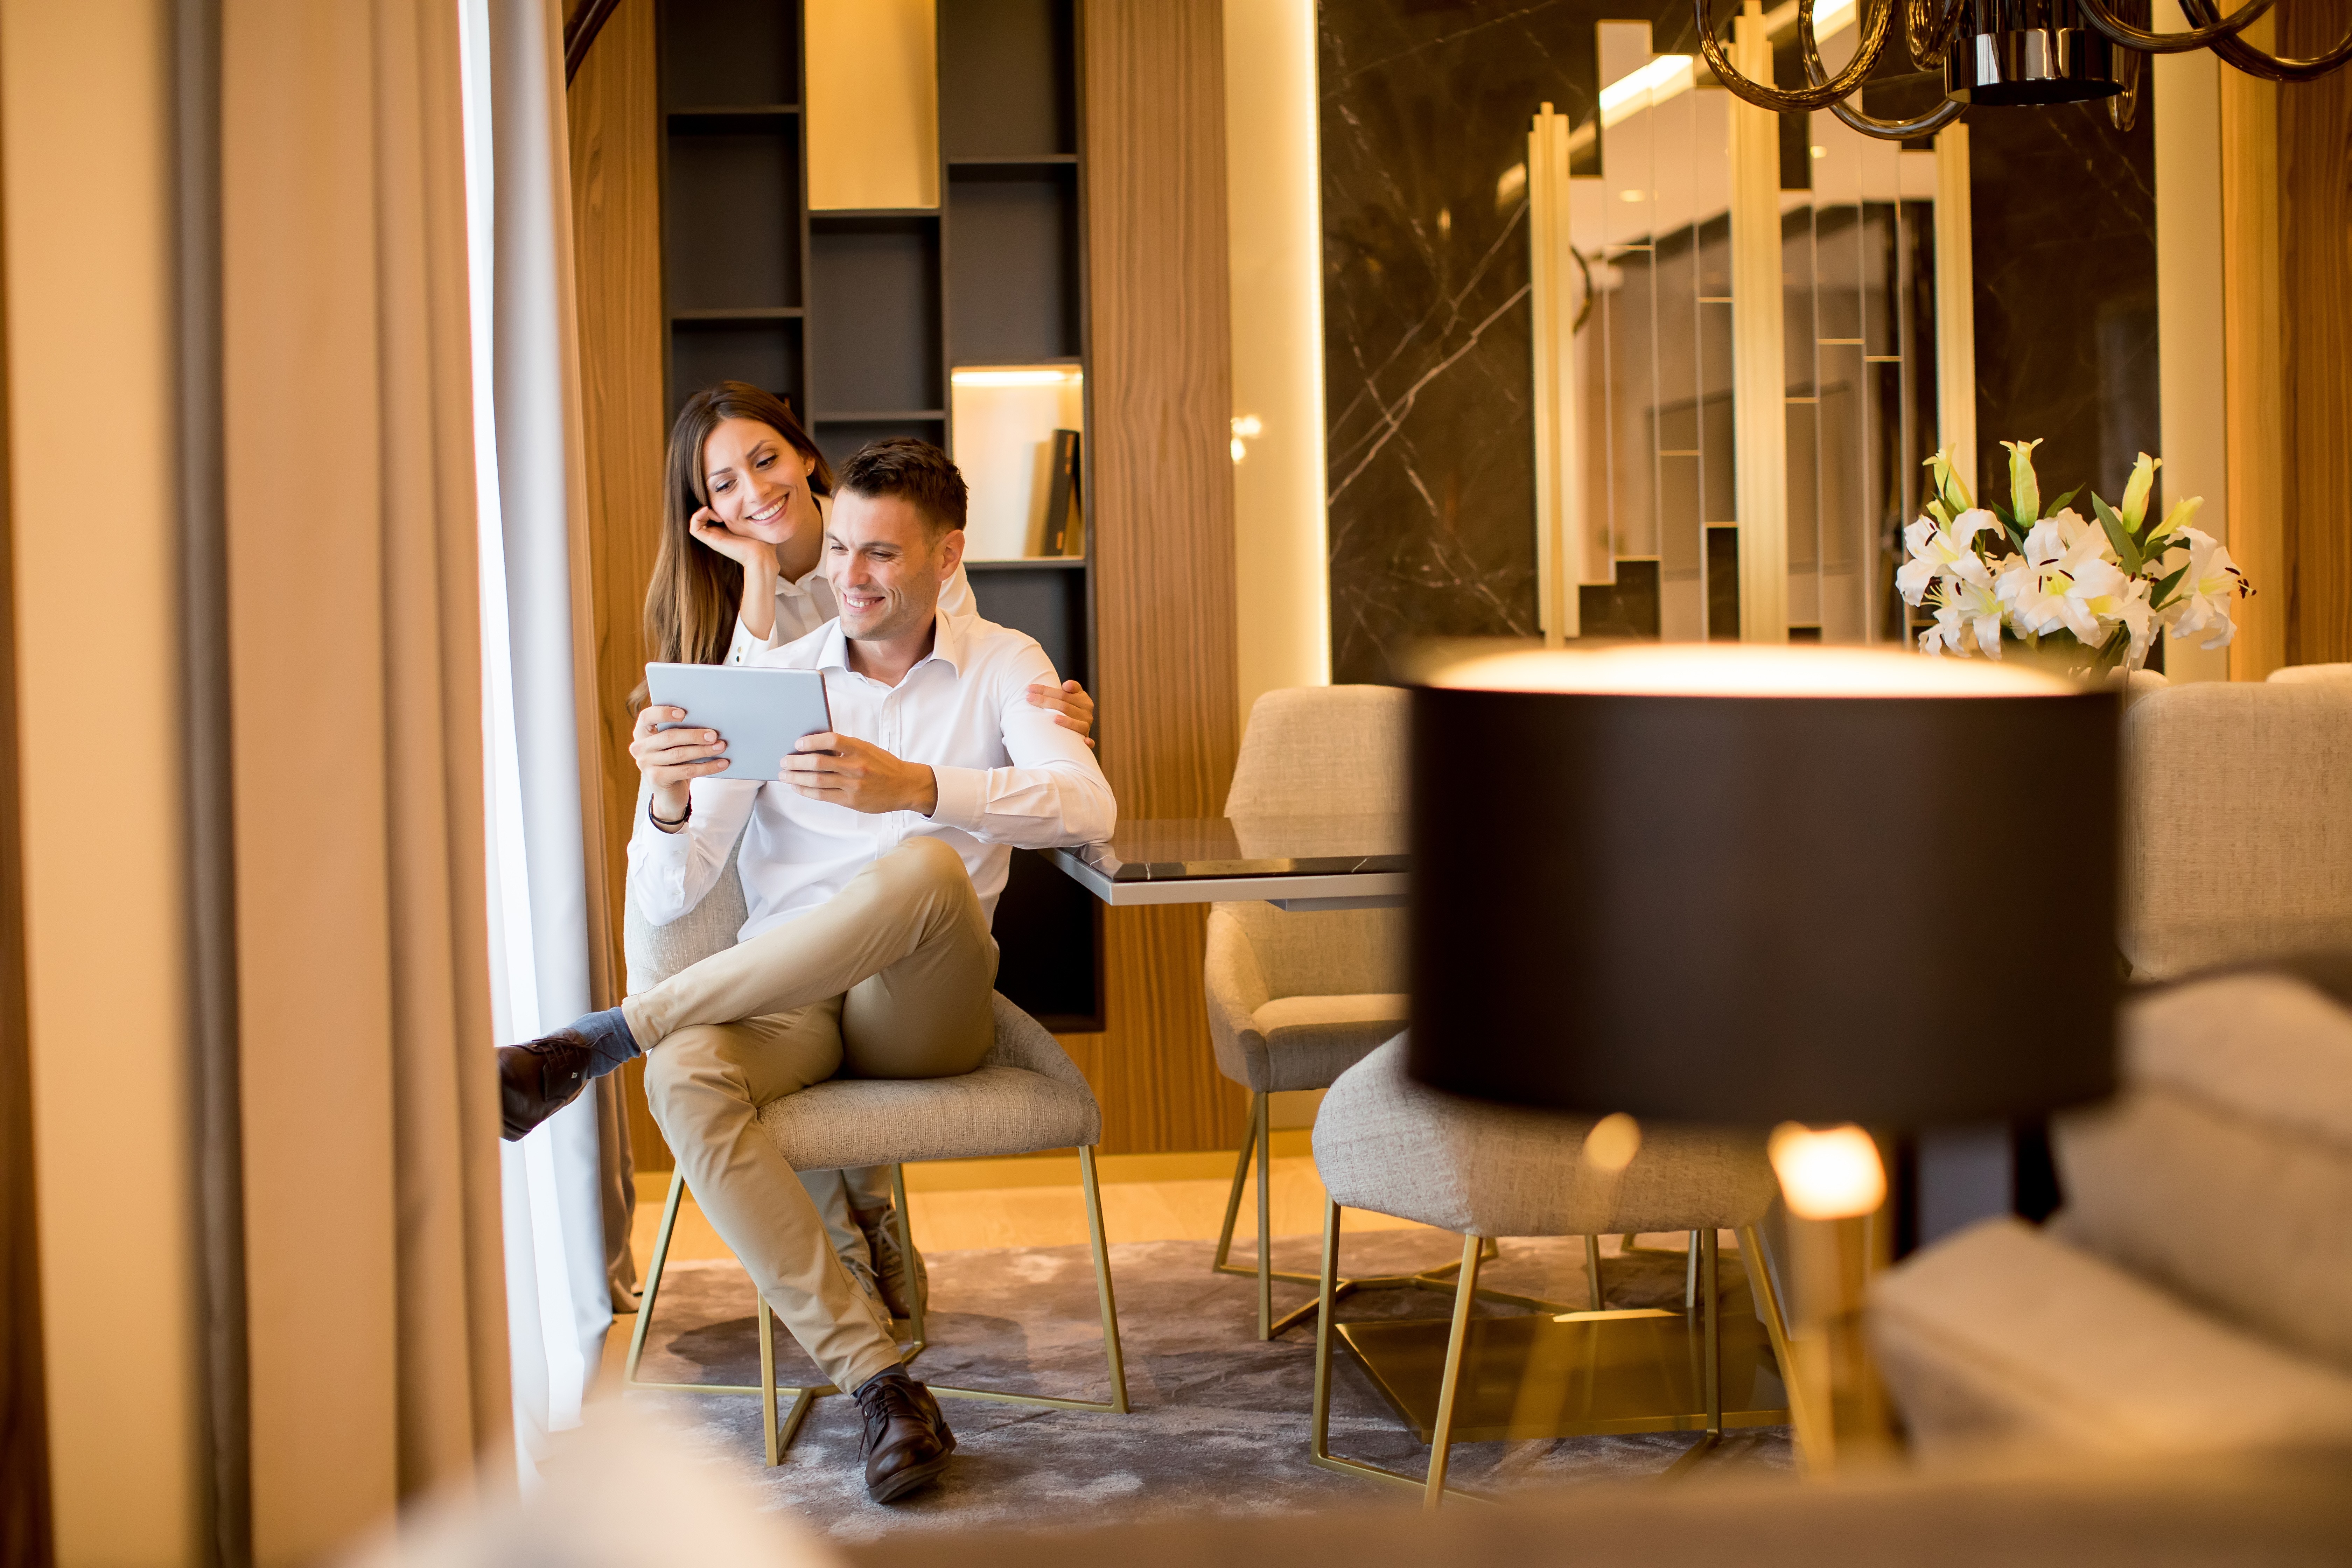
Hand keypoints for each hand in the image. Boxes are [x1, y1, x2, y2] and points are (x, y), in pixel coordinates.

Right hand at [630, 705, 726, 826]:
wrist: (669, 792)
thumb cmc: (675, 760)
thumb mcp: (674, 744)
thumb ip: (681, 731)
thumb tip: (708, 726)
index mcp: (642, 732)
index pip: (647, 717)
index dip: (663, 713)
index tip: (683, 713)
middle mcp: (640, 747)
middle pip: (669, 737)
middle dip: (694, 735)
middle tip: (714, 735)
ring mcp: (645, 764)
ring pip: (679, 754)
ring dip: (704, 750)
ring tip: (721, 747)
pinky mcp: (657, 779)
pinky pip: (686, 770)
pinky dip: (707, 767)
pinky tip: (722, 763)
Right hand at [688, 505, 779, 579]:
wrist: (761, 554)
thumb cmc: (761, 541)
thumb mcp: (753, 522)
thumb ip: (750, 514)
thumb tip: (755, 502)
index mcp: (726, 529)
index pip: (711, 515)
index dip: (713, 506)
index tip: (726, 505)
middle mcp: (717, 533)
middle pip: (702, 517)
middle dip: (708, 507)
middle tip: (721, 509)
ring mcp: (713, 537)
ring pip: (695, 522)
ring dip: (702, 512)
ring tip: (717, 513)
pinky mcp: (711, 541)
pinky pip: (694, 528)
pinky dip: (697, 517)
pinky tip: (712, 513)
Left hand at [782, 733, 936, 815]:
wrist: (905, 786)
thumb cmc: (884, 765)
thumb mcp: (868, 749)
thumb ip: (845, 748)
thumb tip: (816, 747)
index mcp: (860, 749)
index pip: (831, 740)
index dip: (811, 741)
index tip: (797, 744)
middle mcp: (856, 766)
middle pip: (818, 763)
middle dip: (796, 762)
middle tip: (784, 761)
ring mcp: (853, 785)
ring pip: (816, 781)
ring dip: (796, 777)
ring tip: (785, 775)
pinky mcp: (851, 800)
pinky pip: (822, 796)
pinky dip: (806, 790)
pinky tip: (798, 787)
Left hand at [1026, 678, 1096, 747]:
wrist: (1080, 723)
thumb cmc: (1070, 707)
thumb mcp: (1074, 695)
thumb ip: (1072, 687)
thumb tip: (1066, 685)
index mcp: (1083, 700)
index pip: (1062, 694)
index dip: (1046, 690)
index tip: (1030, 688)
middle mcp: (1086, 713)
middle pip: (1065, 706)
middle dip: (1045, 702)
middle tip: (1029, 698)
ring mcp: (1086, 726)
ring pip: (1077, 724)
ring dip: (1067, 722)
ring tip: (1054, 718)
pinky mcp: (1086, 739)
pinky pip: (1089, 742)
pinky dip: (1088, 742)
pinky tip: (1084, 741)